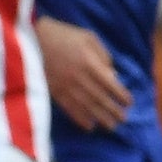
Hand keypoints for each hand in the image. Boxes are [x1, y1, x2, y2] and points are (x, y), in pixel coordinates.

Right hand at [37, 15, 129, 130]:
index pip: (111, 84)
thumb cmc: (62, 35)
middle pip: (101, 98)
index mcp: (90, 63)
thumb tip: (113, 76)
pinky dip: (80, 119)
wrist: (32, 39)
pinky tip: (89, 126)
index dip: (121, 95)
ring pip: (87, 107)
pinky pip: (70, 109)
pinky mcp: (54, 92)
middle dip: (114, 111)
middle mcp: (80, 78)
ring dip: (101, 118)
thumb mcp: (88, 37)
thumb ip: (103, 55)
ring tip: (111, 126)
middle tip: (123, 119)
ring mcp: (66, 87)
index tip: (128, 103)